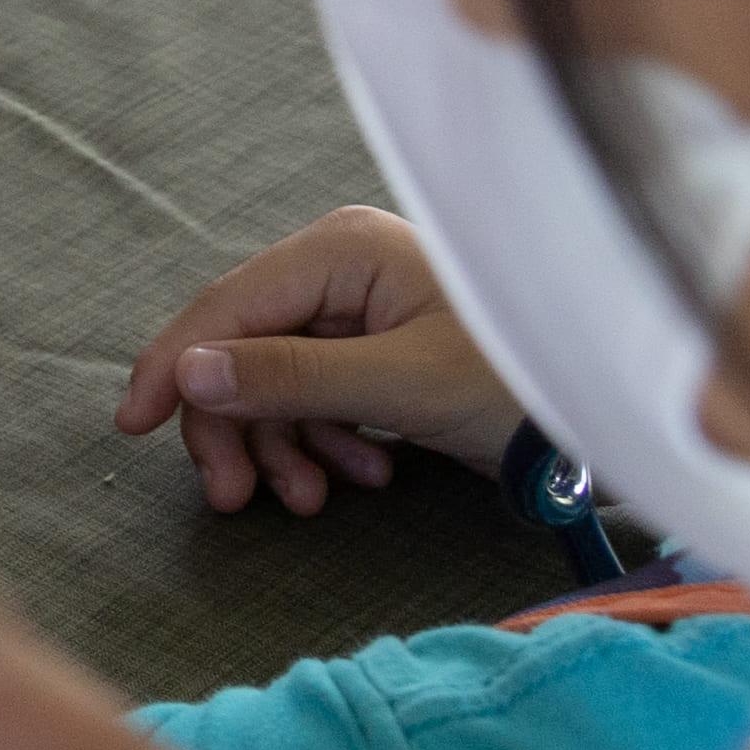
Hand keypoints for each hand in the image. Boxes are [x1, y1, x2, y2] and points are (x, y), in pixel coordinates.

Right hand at [113, 205, 525, 512]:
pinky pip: (315, 398)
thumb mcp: (402, 384)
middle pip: (243, 349)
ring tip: (311, 500)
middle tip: (234, 498)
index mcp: (341, 249)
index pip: (227, 306)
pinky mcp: (376, 352)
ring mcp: (358, 310)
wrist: (616, 410)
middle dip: (235, 427)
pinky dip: (323, 444)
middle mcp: (339, 268)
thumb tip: (189, 376)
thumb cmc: (520, 381)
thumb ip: (291, 377)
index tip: (133, 426)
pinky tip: (360, 476)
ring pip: (273, 383)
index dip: (174, 365)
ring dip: (281, 447)